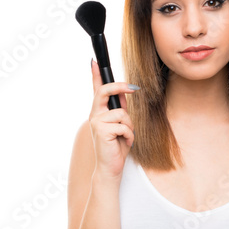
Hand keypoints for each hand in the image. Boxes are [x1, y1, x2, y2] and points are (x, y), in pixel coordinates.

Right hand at [88, 59, 137, 179]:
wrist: (111, 167)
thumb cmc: (116, 146)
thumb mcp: (121, 123)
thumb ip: (120, 108)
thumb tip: (124, 91)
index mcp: (99, 111)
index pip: (96, 89)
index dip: (95, 75)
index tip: (94, 61)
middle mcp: (95, 115)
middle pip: (104, 91)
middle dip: (120, 87)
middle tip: (134, 88)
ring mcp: (96, 122)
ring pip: (122, 113)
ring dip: (130, 126)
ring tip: (125, 137)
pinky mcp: (101, 131)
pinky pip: (124, 125)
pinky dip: (129, 135)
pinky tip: (124, 143)